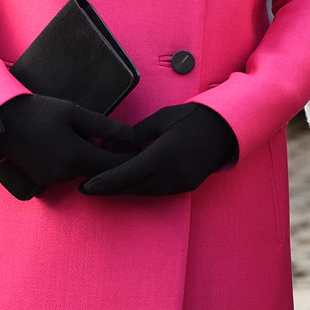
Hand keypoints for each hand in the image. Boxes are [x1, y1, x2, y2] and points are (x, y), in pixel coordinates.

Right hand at [0, 94, 133, 186]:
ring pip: (82, 170)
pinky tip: (64, 140)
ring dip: (87, 157)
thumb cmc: (38, 111)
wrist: (0, 120)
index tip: (135, 147)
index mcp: (76, 157)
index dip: (127, 158)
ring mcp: (52, 179)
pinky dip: (72, 160)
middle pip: (98, 170)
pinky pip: (67, 172)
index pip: (114, 166)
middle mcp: (66, 174)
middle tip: (107, 134)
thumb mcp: (74, 112)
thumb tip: (131, 136)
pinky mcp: (42, 179)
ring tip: (80, 132)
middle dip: (106, 155)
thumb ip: (105, 126)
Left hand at [80, 103, 237, 196]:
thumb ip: (135, 135)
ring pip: (144, 192)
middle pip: (133, 187)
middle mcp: (172, 174)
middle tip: (87, 187)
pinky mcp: (186, 186)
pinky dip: (140, 187)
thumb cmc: (191, 118)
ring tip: (103, 185)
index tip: (85, 186)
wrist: (225, 129)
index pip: (127, 174)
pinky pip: (157, 191)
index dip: (104, 182)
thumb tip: (111, 145)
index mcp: (164, 155)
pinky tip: (128, 182)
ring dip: (124, 189)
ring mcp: (180, 183)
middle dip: (109, 188)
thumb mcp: (160, 120)